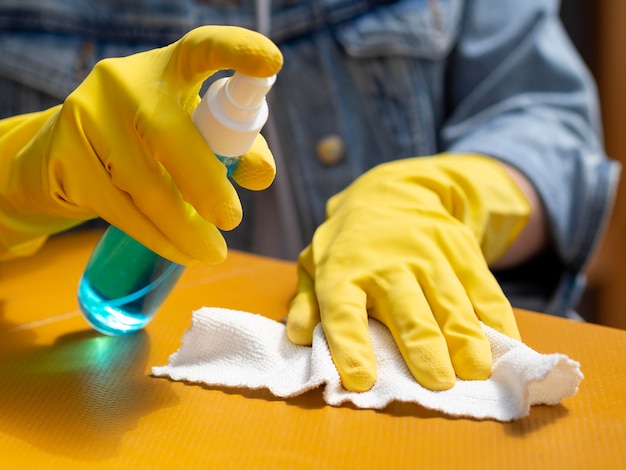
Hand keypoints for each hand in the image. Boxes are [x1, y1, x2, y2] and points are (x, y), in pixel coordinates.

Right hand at [0, 26, 282, 262]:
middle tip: (232, 219)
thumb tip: (262, 174)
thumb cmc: (145, 141)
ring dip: (185, 228)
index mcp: (166, 68)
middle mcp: (123, 83)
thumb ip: (233, 148)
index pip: (200, 49)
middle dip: (207, 183)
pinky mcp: (65, 160)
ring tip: (213, 253)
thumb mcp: (187, 132)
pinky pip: (121, 209)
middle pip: (170, 134)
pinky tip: (181, 252)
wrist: (60, 154)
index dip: (236, 51)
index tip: (271, 62)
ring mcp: (88, 118)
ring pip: (145, 184)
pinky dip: (157, 237)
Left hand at [287, 154, 528, 391]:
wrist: (391, 193)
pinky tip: (504, 342)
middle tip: (438, 383)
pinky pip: (482, 285)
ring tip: (476, 370)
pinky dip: (495, 316)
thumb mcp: (316, 267)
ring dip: (464, 336)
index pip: (343, 310)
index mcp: (342, 271)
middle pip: (406, 308)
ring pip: (449, 299)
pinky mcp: (460, 249)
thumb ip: (308, 304)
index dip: (350, 345)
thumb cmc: (347, 246)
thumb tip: (299, 336)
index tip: (362, 379)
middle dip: (423, 346)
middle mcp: (386, 262)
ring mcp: (428, 252)